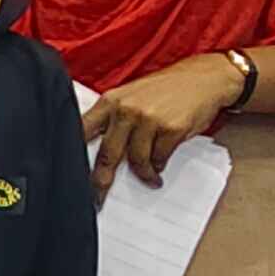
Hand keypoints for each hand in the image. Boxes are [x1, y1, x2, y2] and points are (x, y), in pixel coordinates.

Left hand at [83, 57, 241, 186]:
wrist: (203, 78)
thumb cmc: (164, 90)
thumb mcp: (130, 96)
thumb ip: (113, 118)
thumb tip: (97, 152)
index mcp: (109, 102)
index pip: (82, 130)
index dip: (73, 154)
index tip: (70, 175)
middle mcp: (125, 110)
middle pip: (107, 152)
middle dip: (101, 179)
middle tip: (99, 197)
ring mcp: (148, 119)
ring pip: (136, 159)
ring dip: (142, 174)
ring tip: (149, 179)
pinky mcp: (171, 129)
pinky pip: (159, 158)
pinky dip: (158, 167)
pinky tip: (160, 167)